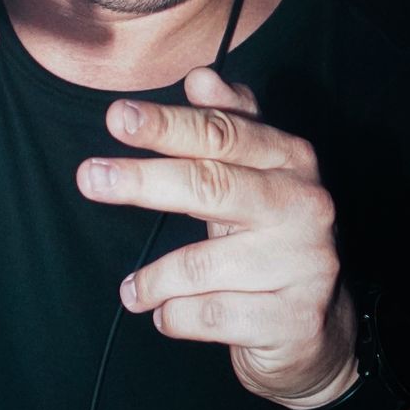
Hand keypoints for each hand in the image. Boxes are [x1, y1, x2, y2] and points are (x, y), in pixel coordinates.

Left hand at [77, 68, 358, 407]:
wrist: (319, 332)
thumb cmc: (270, 242)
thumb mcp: (253, 180)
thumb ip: (230, 127)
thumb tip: (201, 77)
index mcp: (292, 161)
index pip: (223, 135)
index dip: (168, 125)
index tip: (116, 118)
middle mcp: (306, 206)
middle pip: (212, 185)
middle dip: (144, 181)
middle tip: (90, 177)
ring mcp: (306, 264)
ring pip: (200, 265)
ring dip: (153, 280)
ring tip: (133, 290)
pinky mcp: (294, 320)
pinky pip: (209, 315)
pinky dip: (175, 316)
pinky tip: (168, 314)